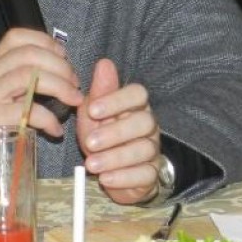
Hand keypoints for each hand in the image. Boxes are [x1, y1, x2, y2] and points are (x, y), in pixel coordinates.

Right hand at [0, 28, 83, 139]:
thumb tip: (54, 73)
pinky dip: (48, 118)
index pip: (16, 37)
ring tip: (73, 100)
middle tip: (75, 83)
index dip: (46, 41)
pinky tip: (55, 129)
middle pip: (30, 55)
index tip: (63, 55)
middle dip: (60, 66)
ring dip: (60, 86)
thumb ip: (13, 78)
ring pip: (30, 76)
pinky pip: (26, 111)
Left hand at [77, 58, 160, 204]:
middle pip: (144, 122)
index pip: (138, 94)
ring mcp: (152, 150)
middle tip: (89, 142)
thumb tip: (104, 63)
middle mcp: (148, 125)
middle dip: (115, 132)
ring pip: (144, 149)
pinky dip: (124, 178)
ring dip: (115, 158)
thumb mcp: (93, 113)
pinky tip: (106, 178)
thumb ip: (99, 91)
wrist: (110, 170)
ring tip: (92, 165)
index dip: (117, 100)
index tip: (92, 110)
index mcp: (135, 105)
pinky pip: (145, 175)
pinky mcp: (151, 174)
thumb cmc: (101, 134)